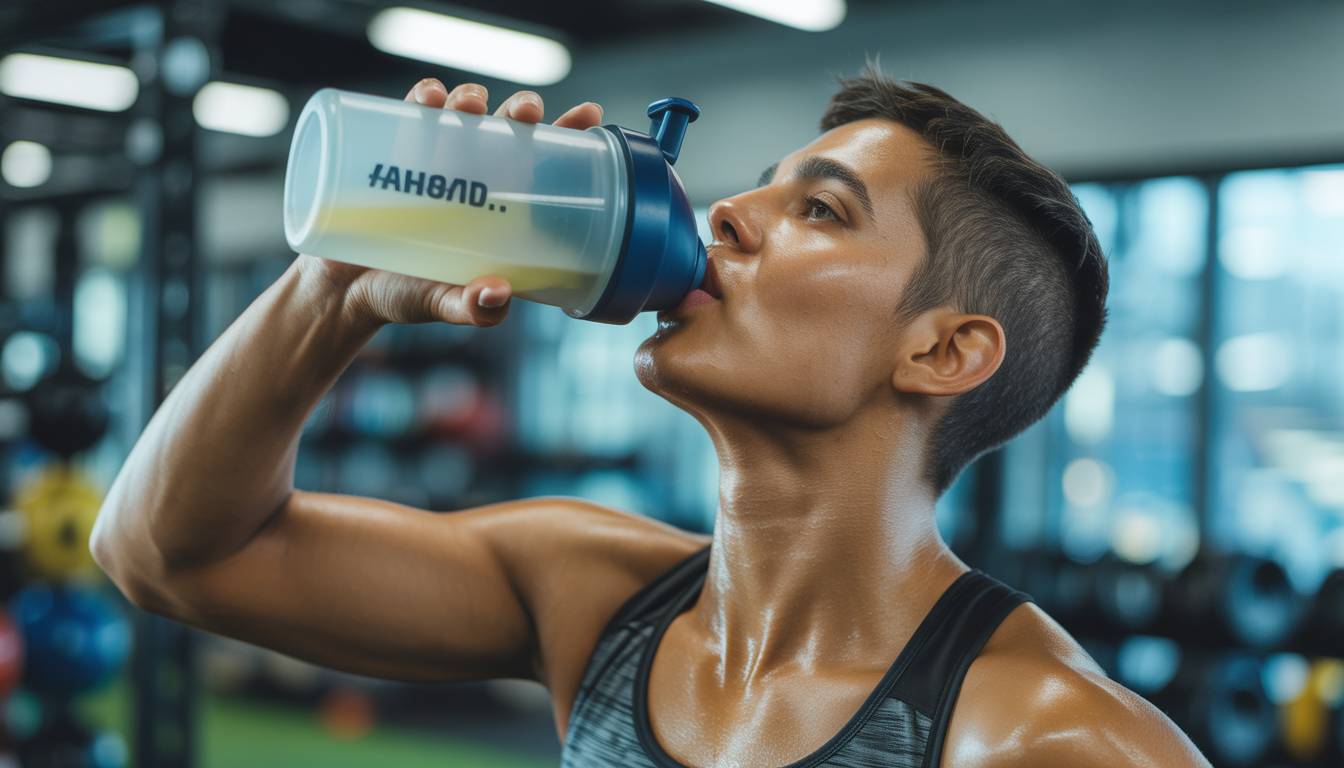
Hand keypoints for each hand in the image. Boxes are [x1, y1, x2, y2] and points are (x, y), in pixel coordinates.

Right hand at [301, 79, 604, 328]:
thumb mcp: (442, 304)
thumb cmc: (403, 295)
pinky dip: (422, 97)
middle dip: (521, 110)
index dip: (569, 136)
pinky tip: (429, 97)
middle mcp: (474, 178)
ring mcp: (435, 161)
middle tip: (524, 112)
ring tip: (469, 104)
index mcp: (501, 210)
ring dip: (472, 97)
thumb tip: (497, 295)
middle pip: (509, 129)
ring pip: (464, 112)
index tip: (589, 113)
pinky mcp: (394, 151)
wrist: (340, 290)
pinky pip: (412, 113)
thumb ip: (471, 309)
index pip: (544, 166)